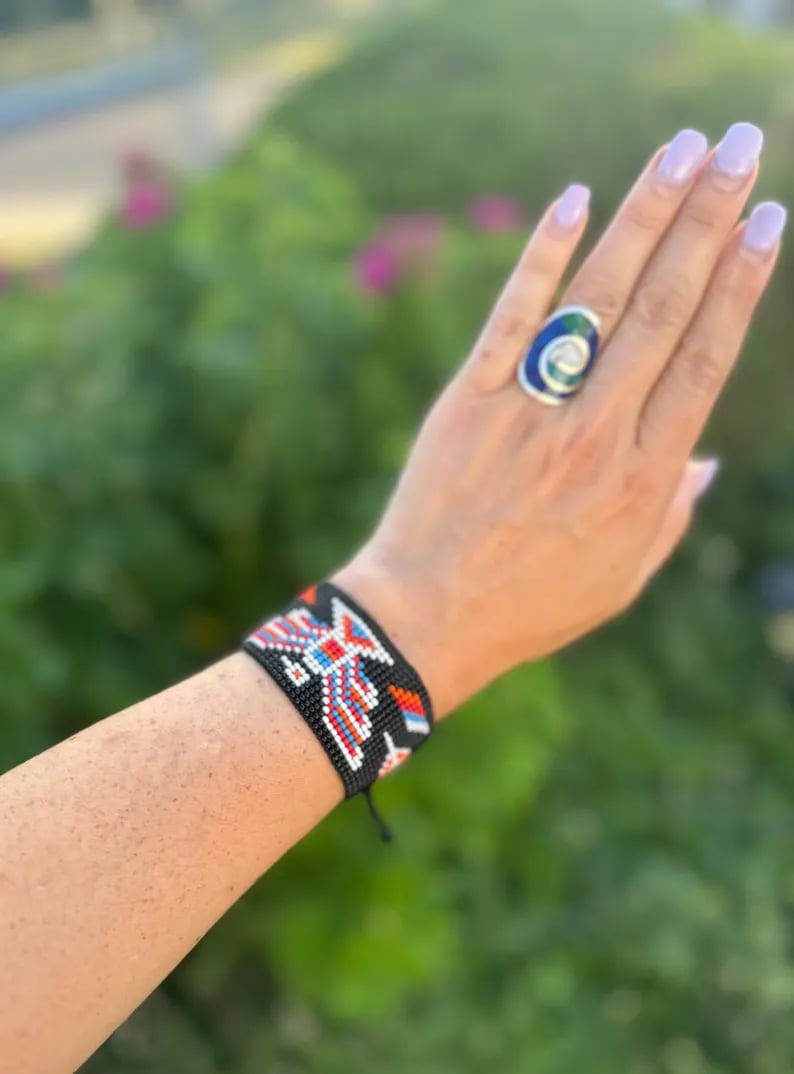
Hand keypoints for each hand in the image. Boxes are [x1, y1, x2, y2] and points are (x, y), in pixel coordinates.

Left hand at [335, 124, 785, 717]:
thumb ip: (670, 513)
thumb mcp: (622, 578)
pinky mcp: (470, 398)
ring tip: (684, 150)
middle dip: (709, 221)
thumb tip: (705, 460)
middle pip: (664, 309)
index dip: (740, 283)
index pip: (705, 358)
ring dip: (645, 216)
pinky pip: (512, 316)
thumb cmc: (531, 605)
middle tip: (743, 150)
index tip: (767, 222)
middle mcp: (596, 433)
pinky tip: (576, 199)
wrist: (428, 616)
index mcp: (643, 476)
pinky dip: (543, 255)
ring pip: (599, 298)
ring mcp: (531, 411)